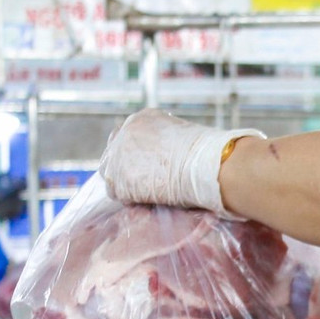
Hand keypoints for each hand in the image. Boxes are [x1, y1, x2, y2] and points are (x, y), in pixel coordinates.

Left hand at [98, 109, 263, 215]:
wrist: (207, 165)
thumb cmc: (205, 153)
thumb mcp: (179, 135)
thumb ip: (162, 143)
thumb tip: (161, 158)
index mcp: (140, 119)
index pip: (125, 136)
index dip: (133, 154)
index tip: (144, 166)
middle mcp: (124, 132)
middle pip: (113, 153)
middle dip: (125, 167)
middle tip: (142, 182)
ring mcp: (118, 155)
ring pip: (112, 174)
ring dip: (126, 183)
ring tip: (147, 192)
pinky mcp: (119, 179)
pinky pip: (117, 192)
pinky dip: (130, 198)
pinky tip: (148, 199)